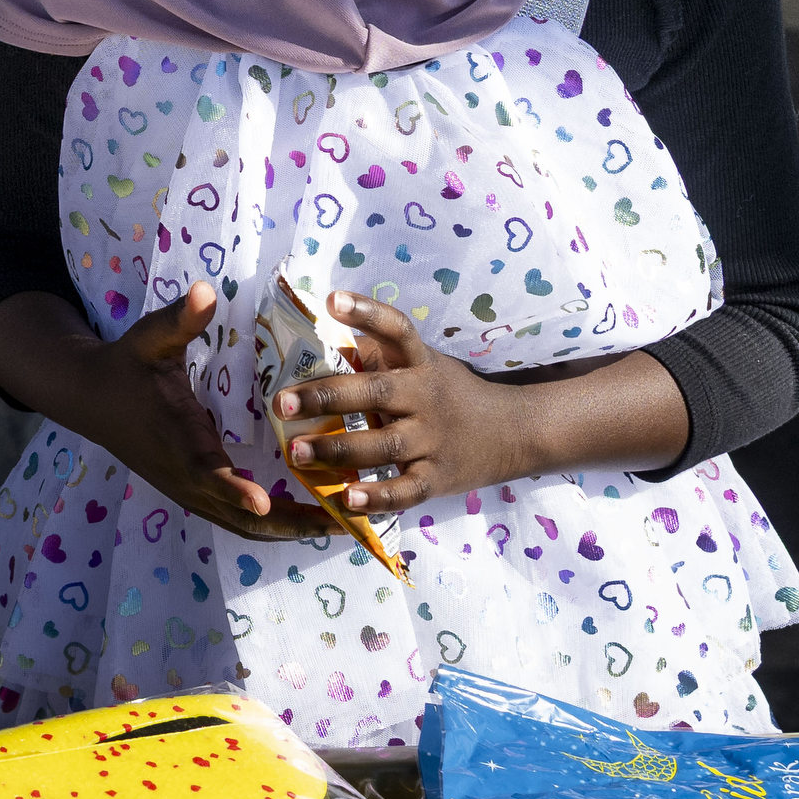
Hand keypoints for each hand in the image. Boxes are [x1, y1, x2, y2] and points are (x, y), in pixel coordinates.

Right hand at [47, 283, 333, 543]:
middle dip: (289, 523)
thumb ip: (179, 319)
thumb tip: (205, 290)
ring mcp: (188, 489)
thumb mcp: (149, 338)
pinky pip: (235, 519)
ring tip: (342, 525)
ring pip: (241, 524)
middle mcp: (183, 473)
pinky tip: (309, 516)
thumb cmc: (127, 366)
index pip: (204, 469)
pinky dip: (273, 524)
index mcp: (177, 436)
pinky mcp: (193, 492)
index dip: (233, 488)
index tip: (264, 501)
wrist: (90, 397)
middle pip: (237, 514)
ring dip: (289, 529)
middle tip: (342, 522)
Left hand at [274, 292, 528, 515]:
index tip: (331, 300)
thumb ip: (379, 355)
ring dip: (337, 450)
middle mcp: (426, 399)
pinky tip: (345, 498)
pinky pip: (405, 490)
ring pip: (382, 446)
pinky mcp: (438, 478)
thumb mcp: (425, 365)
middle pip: (375, 392)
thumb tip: (319, 337)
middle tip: (282, 402)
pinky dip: (376, 497)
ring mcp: (433, 441)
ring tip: (296, 452)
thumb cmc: (451, 394)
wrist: (516, 432)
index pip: (397, 330)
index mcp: (420, 364)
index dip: (366, 312)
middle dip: (326, 397)